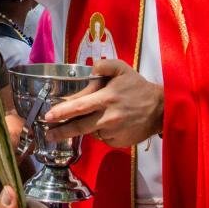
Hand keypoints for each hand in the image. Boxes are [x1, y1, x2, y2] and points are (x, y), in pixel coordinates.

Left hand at [42, 58, 162, 147]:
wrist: (160, 109)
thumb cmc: (138, 87)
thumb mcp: (122, 69)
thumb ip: (103, 65)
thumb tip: (88, 68)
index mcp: (106, 98)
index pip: (78, 106)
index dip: (61, 111)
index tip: (48, 115)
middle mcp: (107, 118)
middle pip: (78, 126)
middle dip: (60, 131)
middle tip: (47, 133)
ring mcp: (113, 132)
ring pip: (90, 132)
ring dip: (82, 129)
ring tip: (74, 126)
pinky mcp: (118, 142)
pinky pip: (102, 138)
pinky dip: (99, 132)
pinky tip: (104, 125)